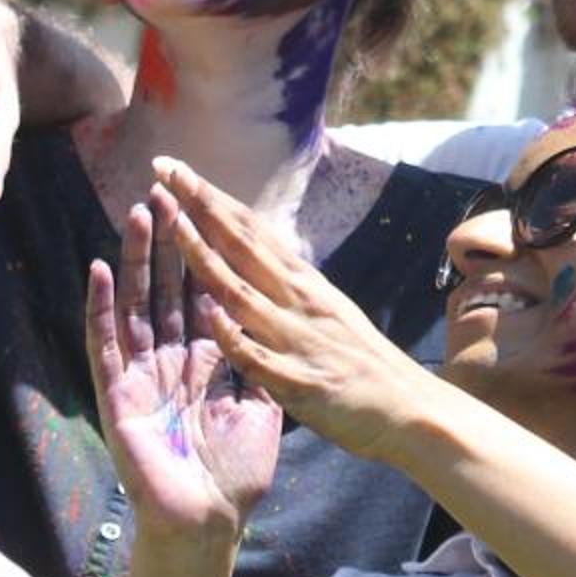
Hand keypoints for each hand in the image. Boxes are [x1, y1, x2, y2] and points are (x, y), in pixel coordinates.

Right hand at [86, 200, 281, 542]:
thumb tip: (276, 327)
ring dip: (136, 261)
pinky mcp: (116, 396)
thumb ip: (260, 368)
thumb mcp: (259, 411)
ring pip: (134, 306)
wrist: (209, 524)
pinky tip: (100, 271)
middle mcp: (167, 363)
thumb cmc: (234, 477)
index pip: (200, 299)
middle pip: (165, 291)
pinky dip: (101, 308)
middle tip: (166, 194)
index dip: (202, 260)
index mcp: (202, 364)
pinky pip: (104, 345)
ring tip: (138, 214)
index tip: (206, 214)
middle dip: (168, 244)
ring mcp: (139, 376)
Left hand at [152, 158, 426, 462]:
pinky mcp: (301, 382)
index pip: (250, 230)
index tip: (176, 168)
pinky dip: (235, 336)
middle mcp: (300, 301)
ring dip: (206, 257)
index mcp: (304, 283)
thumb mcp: (328, 309)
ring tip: (173, 226)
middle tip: (165, 169)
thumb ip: (291, 285)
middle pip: (243, 245)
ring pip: (243, 292)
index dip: (212, 198)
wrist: (410, 408)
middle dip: (201, 207)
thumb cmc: (364, 361)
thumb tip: (258, 255)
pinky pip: (259, 357)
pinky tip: (209, 316)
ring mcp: (299, 340)